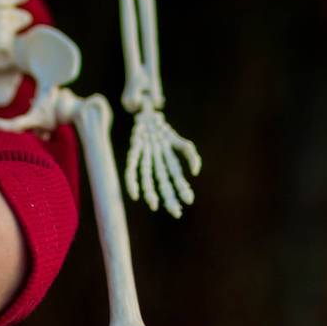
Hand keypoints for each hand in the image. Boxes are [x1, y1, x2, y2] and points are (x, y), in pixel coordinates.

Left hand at [124, 103, 200, 217]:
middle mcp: (157, 161)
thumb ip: (190, 153)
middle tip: (176, 213)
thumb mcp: (180, 140)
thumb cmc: (164, 129)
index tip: (189, 200)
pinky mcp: (135, 148)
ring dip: (150, 192)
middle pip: (162, 182)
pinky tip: (134, 193)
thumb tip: (194, 171)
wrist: (148, 112)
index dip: (182, 189)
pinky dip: (132, 180)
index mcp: (169, 160)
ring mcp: (145, 155)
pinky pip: (132, 166)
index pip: (177, 179)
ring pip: (147, 177)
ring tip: (154, 205)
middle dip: (169, 198)